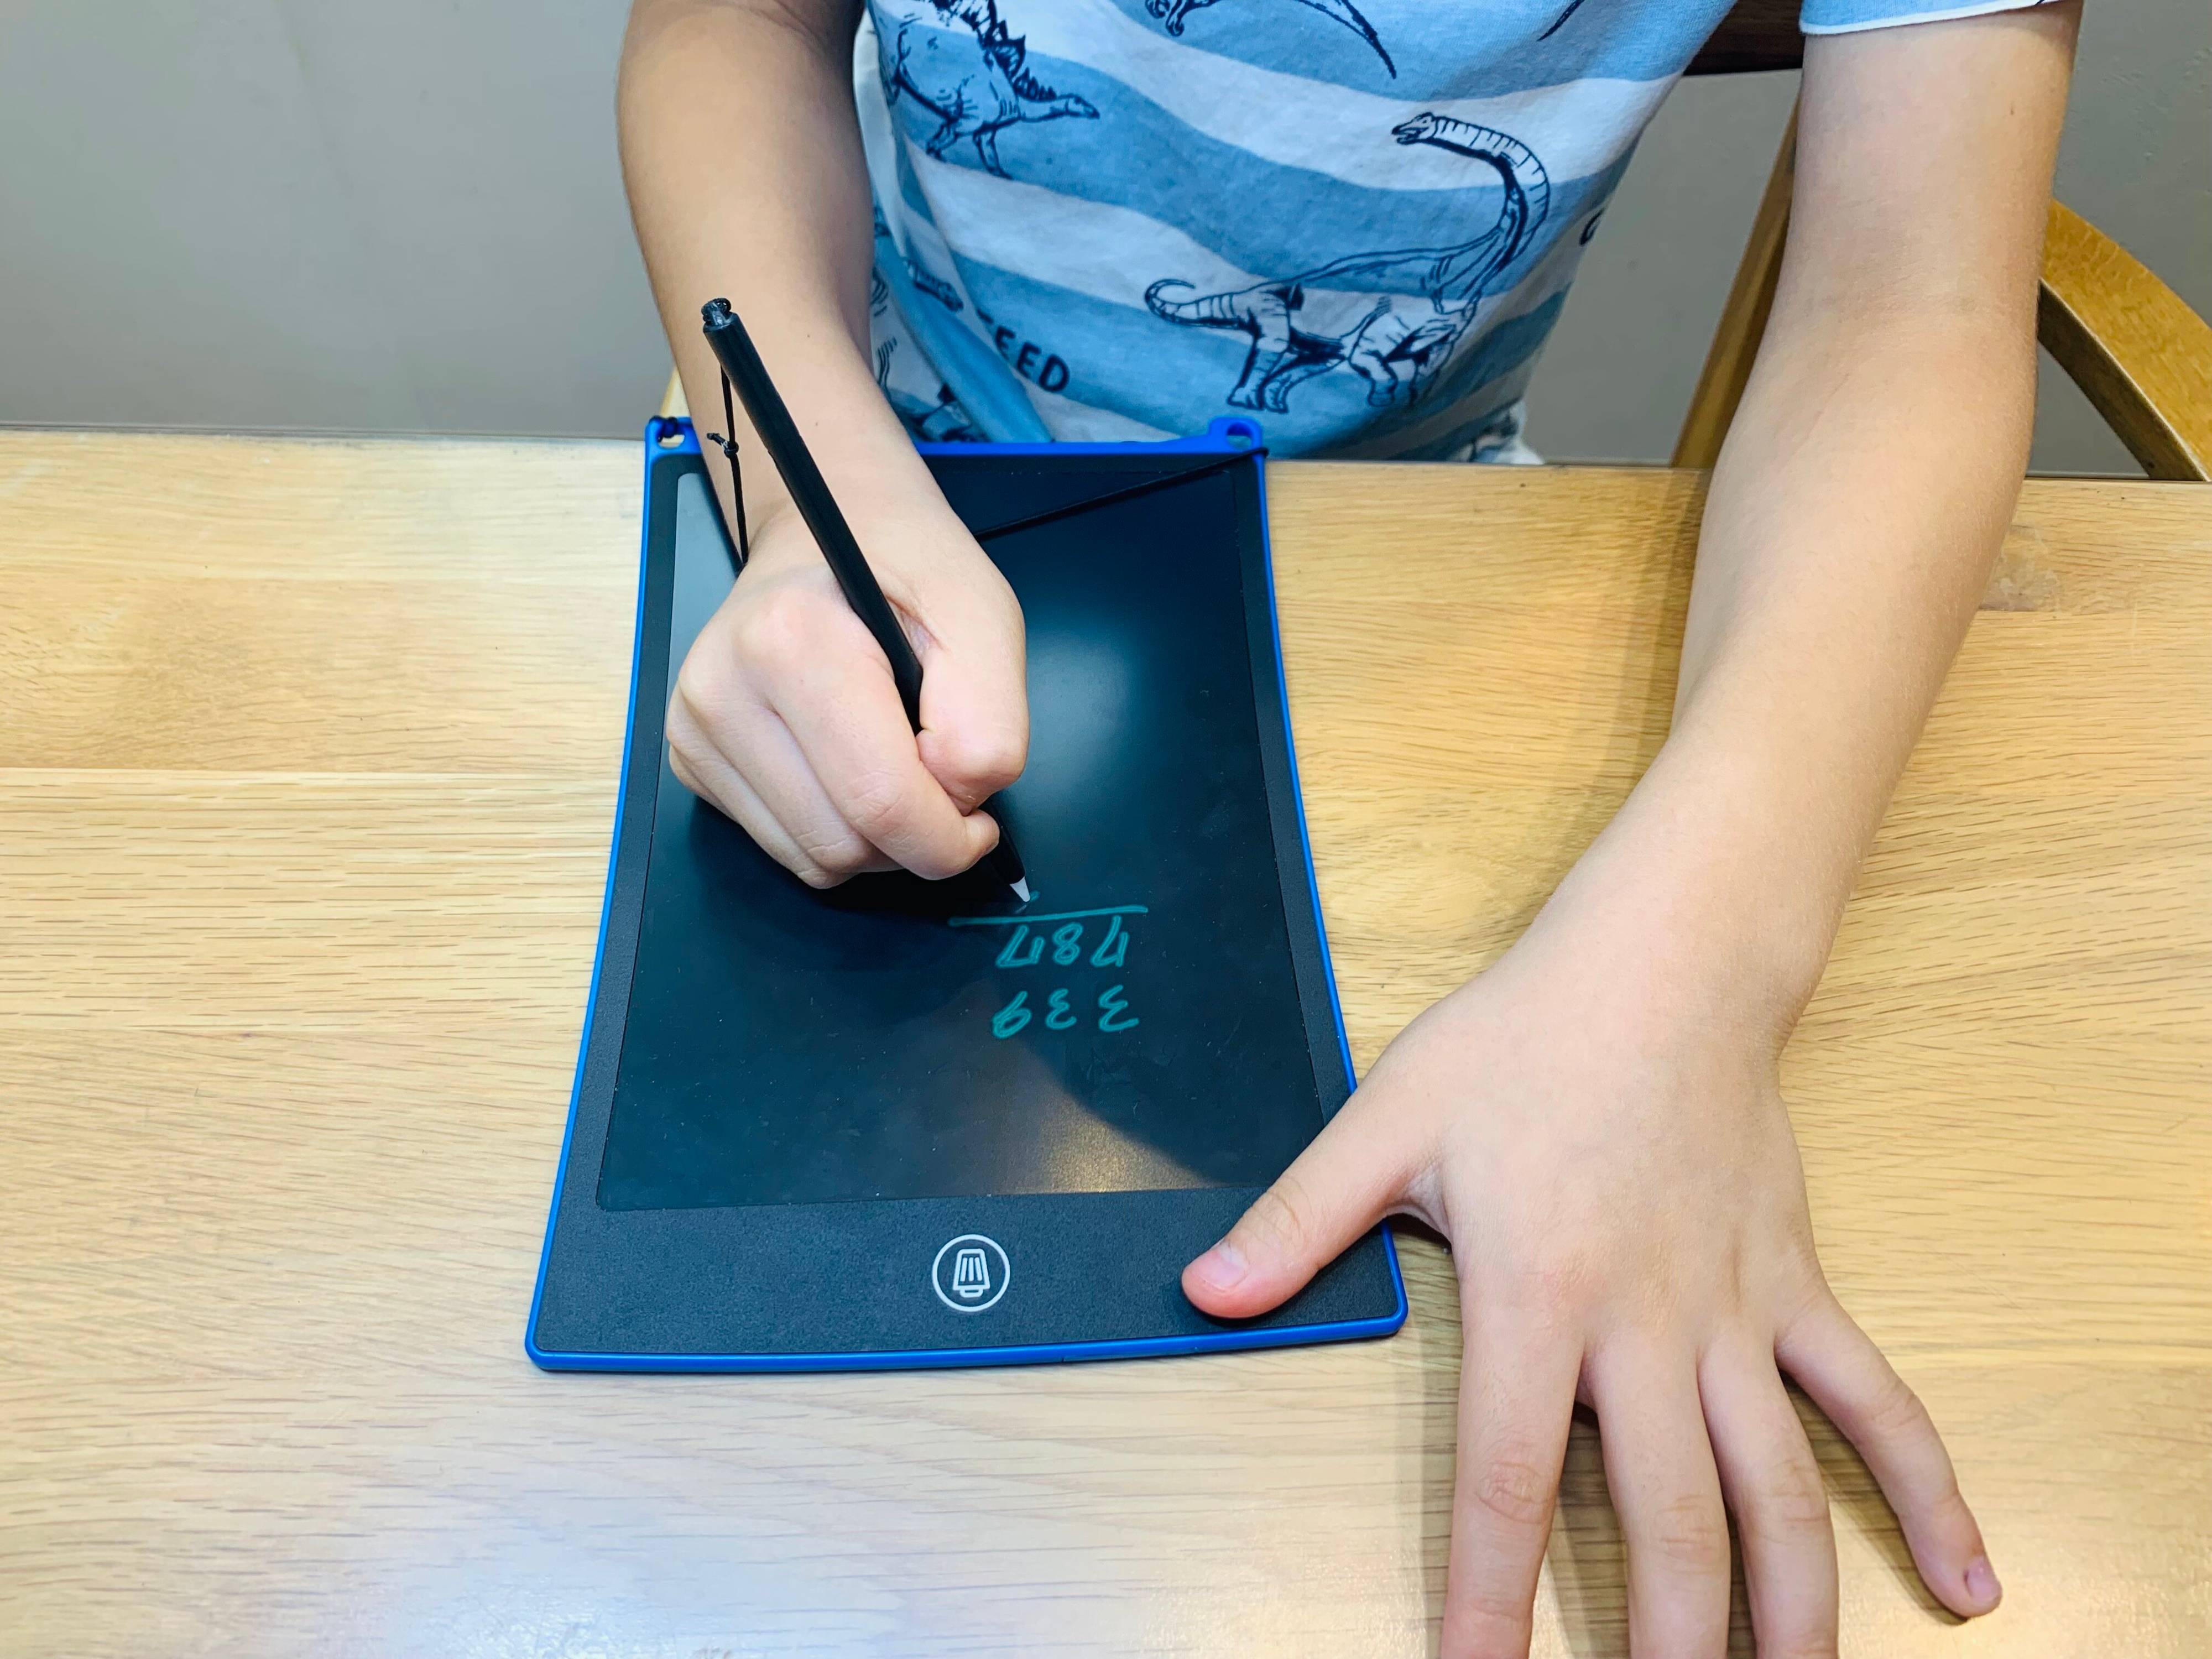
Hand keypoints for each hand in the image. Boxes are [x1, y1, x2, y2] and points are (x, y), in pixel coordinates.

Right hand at [667, 500, 1026, 886]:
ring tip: (893, 764)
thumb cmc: (904, 563)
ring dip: (875, 840)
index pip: (882, 804)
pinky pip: (784, 848)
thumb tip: (958, 796)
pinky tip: (847, 768)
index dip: (950, 834)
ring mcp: (696, 728)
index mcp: (789, 641)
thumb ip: (989, 713)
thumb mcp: (981, 611)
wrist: (824, 528)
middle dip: (915, 837)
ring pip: (814, 861)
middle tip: (940, 777)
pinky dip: (833, 830)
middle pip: (846, 845)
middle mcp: (723, 689)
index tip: (978, 811)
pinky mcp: (690, 758)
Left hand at [1182, 905, 1999, 1656]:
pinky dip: (1930, 1493)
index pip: (1504, 1482)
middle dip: (1669, 1645)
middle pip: (1672, 1521)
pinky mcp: (1799, 1289)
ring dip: (1796, 1611)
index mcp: (1536, 1296)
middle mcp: (1648, 1327)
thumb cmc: (1522, 1038)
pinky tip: (1967, 1584)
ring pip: (1783, 1489)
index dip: (1487, 1601)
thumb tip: (1204, 1290)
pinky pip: (1875, 1403)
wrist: (1663, 963)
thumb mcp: (1388, 1118)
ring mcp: (1738, 1316)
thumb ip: (1300, 1218)